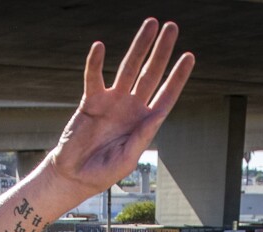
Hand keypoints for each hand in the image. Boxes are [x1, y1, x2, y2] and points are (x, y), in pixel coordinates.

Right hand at [44, 19, 194, 193]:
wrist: (73, 175)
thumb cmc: (102, 172)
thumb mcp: (126, 159)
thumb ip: (142, 137)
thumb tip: (157, 116)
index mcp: (144, 122)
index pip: (165, 94)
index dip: (177, 76)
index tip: (188, 56)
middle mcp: (131, 107)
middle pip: (150, 73)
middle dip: (162, 51)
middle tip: (172, 27)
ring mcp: (112, 101)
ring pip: (128, 68)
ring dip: (139, 46)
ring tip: (150, 25)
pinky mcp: (91, 101)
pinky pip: (94, 77)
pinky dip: (95, 63)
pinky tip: (99, 47)